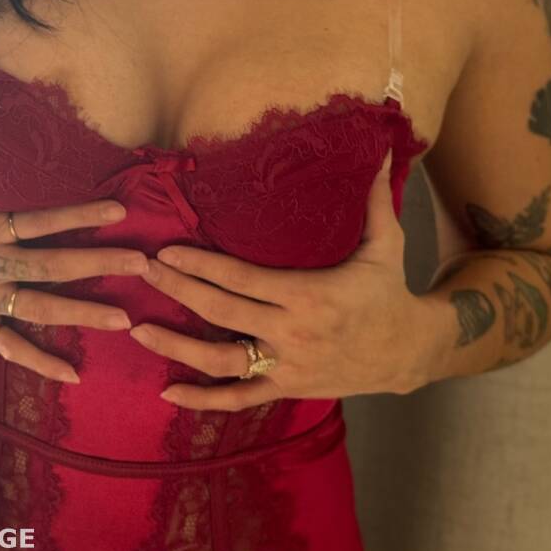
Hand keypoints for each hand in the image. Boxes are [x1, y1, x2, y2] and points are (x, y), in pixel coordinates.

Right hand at [0, 118, 149, 383]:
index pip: (41, 220)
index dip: (81, 214)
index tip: (119, 210)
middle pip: (52, 267)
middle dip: (100, 264)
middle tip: (143, 264)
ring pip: (40, 310)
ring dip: (84, 314)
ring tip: (125, 318)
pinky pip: (10, 347)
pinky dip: (41, 361)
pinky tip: (74, 373)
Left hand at [129, 148, 427, 407]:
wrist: (409, 352)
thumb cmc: (389, 291)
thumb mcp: (387, 243)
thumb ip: (376, 197)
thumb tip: (379, 149)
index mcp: (310, 295)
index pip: (243, 279)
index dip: (202, 266)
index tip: (167, 250)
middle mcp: (293, 332)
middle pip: (223, 312)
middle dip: (179, 290)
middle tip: (144, 272)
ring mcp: (288, 366)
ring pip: (223, 361)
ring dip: (178, 347)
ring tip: (141, 330)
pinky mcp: (288, 388)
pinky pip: (239, 399)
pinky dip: (204, 401)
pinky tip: (169, 392)